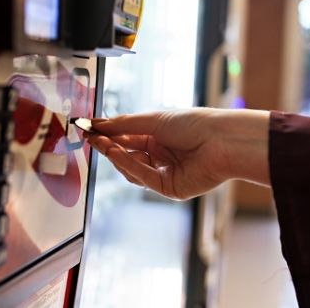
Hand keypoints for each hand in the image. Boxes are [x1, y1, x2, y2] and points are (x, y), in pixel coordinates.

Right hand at [86, 108, 269, 199]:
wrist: (221, 141)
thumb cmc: (194, 124)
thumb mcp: (154, 120)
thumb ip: (124, 124)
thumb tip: (96, 123)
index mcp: (160, 136)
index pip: (127, 137)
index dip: (107, 134)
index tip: (87, 129)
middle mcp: (162, 156)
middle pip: (126, 155)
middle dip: (108, 146)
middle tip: (90, 137)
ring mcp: (165, 173)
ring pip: (131, 170)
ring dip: (117, 156)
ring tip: (106, 144)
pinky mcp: (170, 189)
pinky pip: (143, 179)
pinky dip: (130, 166)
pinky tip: (119, 154)